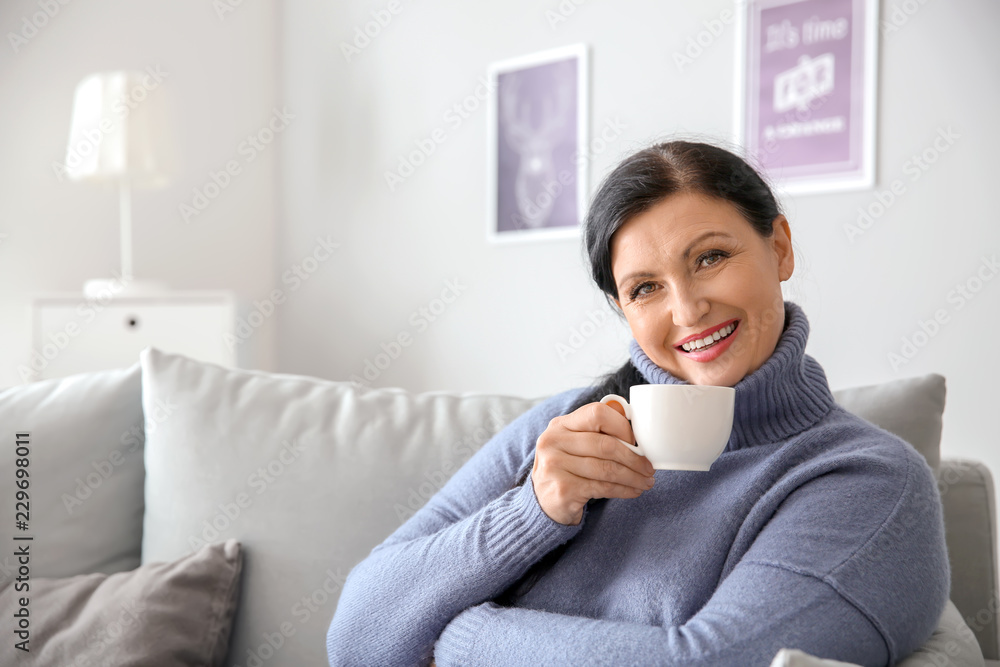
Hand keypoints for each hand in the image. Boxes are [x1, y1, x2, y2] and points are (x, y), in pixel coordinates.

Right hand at [531, 400, 655, 525]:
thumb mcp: (575, 445)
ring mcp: (555, 465)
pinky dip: (623, 490)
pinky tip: (633, 491)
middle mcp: (553, 441)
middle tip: (649, 467)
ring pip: (606, 468)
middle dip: (633, 457)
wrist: (543, 502)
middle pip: (605, 444)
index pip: (596, 413)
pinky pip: (602, 487)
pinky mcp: (562, 489)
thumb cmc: (568, 469)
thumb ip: (598, 434)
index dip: (622, 427)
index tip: (637, 442)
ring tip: (646, 481)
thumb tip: (638, 434)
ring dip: (633, 476)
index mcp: (560, 425)